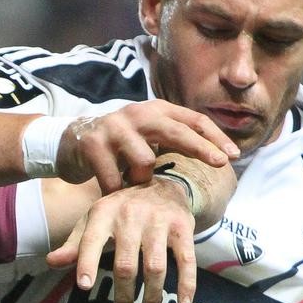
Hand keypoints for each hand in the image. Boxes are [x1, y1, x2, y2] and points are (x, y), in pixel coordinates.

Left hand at [49, 176, 196, 302]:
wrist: (162, 184)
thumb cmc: (120, 211)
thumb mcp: (94, 221)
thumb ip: (75, 244)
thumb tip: (52, 263)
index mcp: (103, 213)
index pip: (91, 240)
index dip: (86, 263)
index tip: (85, 286)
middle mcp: (130, 215)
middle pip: (125, 265)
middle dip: (124, 295)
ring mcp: (158, 221)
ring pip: (155, 267)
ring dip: (152, 297)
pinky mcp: (182, 227)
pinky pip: (186, 260)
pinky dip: (186, 283)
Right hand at [57, 100, 238, 193]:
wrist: (69, 142)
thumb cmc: (118, 145)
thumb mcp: (148, 136)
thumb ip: (174, 140)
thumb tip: (218, 156)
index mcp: (156, 110)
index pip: (193, 120)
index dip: (215, 137)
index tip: (233, 156)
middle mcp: (137, 113)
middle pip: (177, 131)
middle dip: (201, 148)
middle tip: (221, 164)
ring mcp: (114, 127)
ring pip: (144, 160)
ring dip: (141, 179)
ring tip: (132, 183)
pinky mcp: (92, 143)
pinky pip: (115, 177)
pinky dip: (117, 190)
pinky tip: (113, 192)